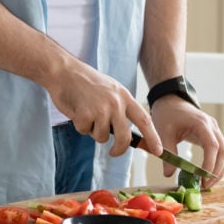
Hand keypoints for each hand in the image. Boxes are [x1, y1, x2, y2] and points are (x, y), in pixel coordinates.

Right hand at [43, 61, 161, 157]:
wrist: (65, 71)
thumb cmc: (87, 83)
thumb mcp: (111, 91)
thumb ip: (120, 109)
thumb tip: (128, 135)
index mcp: (124, 96)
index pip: (144, 120)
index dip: (153, 137)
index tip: (159, 151)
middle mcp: (116, 103)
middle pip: (124, 137)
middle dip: (119, 149)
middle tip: (113, 152)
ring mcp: (101, 108)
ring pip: (101, 137)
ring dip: (93, 131)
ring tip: (87, 113)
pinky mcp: (85, 114)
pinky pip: (85, 132)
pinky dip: (79, 126)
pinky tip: (77, 111)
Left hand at [151, 96, 223, 187]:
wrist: (171, 101)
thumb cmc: (167, 114)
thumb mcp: (163, 132)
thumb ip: (168, 153)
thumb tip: (168, 174)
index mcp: (201, 123)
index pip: (212, 145)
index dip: (210, 164)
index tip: (203, 179)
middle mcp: (213, 127)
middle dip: (217, 171)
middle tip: (205, 186)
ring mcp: (215, 130)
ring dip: (221, 169)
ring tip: (208, 183)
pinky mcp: (214, 135)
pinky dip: (220, 163)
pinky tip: (210, 174)